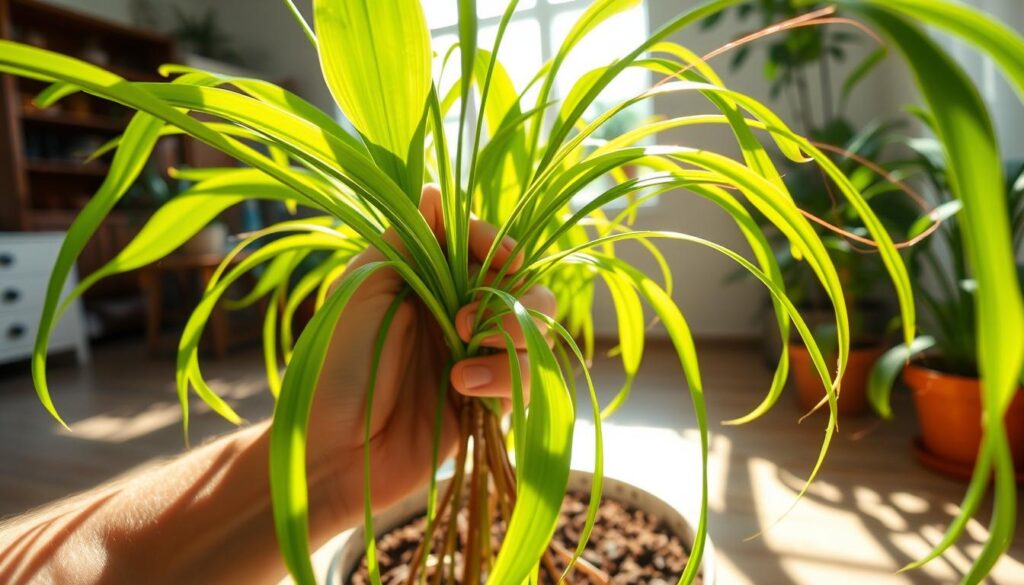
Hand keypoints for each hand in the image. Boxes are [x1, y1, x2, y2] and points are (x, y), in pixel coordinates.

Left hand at [309, 185, 555, 523]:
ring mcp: (477, 359)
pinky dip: (505, 379)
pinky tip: (464, 389)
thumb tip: (436, 191)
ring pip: (535, 333)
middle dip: (511, 299)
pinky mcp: (489, 403)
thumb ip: (406, 242)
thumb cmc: (334, 364)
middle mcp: (460, 315)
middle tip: (462, 323)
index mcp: (429, 282)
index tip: (502, 256)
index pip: (486, 248)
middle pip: (525, 288)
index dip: (499, 246)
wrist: (332, 449)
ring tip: (461, 364)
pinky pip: (527, 380)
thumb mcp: (362, 288)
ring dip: (510, 340)